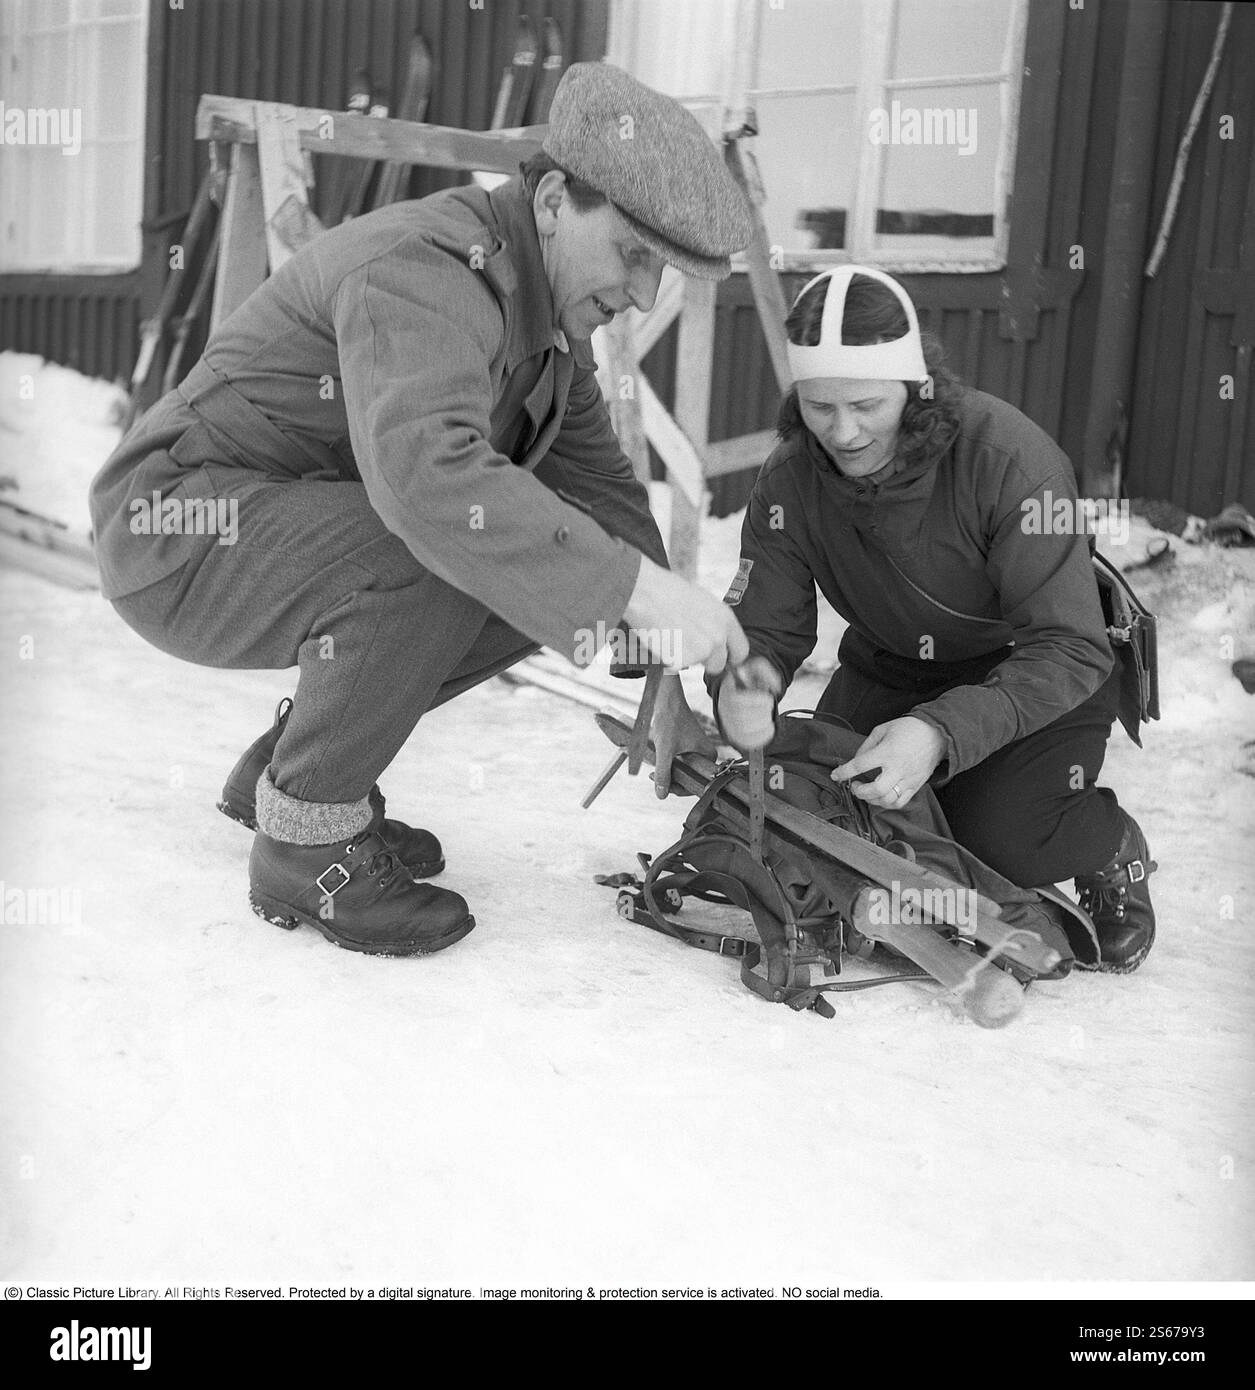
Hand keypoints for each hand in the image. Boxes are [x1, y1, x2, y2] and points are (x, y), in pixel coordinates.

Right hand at [622, 557, 748, 674]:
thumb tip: (717, 639)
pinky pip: (675, 666)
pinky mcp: (680, 661)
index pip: (740, 652)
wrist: (645, 591)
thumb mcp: (703, 601)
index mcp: (726, 620)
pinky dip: (668, 658)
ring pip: (694, 665)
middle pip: (718, 665)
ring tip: (669, 635)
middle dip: (704, 661)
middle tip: (686, 645)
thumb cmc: (668, 590)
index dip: (729, 656)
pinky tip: (661, 640)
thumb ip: (715, 623)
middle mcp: (717, 638)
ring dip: (683, 656)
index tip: (721, 657)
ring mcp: (699, 651)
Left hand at [650, 674, 716, 798]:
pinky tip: (656, 761)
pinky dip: (668, 764)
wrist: (666, 698)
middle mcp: (706, 755)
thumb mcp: (665, 750)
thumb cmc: (670, 720)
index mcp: (709, 757)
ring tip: (654, 769)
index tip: (662, 787)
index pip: (697, 784)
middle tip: (654, 776)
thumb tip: (661, 795)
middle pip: (689, 779)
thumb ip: (664, 773)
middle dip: (672, 780)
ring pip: (682, 772)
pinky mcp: (688, 747)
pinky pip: (679, 763)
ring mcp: (697, 751)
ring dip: (668, 773)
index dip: (679, 789)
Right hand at [715, 655, 781, 753]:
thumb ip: (765, 672)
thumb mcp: (756, 668)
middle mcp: (723, 710)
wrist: (741, 693)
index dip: (756, 701)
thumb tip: (776, 688)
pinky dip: (763, 736)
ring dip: (763, 724)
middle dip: (762, 713)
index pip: (736, 702)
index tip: (768, 698)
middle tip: (768, 707)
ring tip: (768, 715)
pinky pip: (748, 742)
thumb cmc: (750, 680)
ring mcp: (728, 725)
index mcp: (726, 691)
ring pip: (745, 731)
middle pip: (741, 718)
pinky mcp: (736, 737)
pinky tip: (768, 726)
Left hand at [832, 717, 945, 808]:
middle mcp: (898, 768)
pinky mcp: (916, 785)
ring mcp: (908, 779)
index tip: (836, 775)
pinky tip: (880, 797)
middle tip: (854, 786)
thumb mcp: (882, 730)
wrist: (937, 734)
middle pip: (876, 789)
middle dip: (860, 792)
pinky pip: (900, 802)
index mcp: (887, 751)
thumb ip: (866, 746)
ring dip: (872, 800)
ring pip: (887, 800)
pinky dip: (886, 804)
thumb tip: (856, 761)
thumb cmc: (908, 729)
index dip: (844, 772)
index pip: (860, 765)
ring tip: (866, 792)